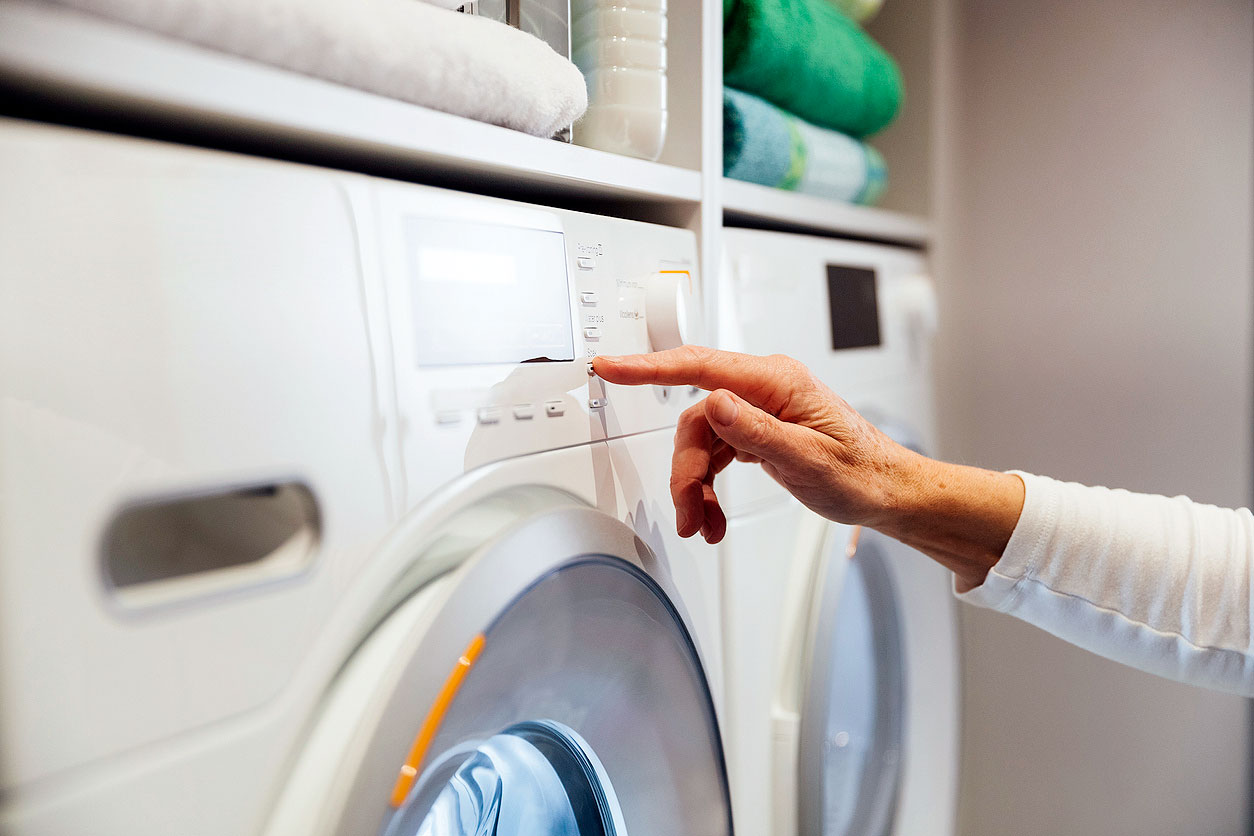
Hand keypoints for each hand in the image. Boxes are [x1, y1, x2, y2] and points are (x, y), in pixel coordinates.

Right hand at [593, 347, 918, 542]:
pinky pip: (716, 453)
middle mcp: (765, 388)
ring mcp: (760, 409)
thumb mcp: (807, 458)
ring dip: (696, 485)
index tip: (611, 366)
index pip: (700, 367)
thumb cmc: (860, 472)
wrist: (886, 491)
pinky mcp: (757, 430)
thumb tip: (714, 403)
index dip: (649, 367)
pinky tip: (713, 514)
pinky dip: (709, 486)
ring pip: (702, 441)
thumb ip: (756, 432)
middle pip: (696, 419)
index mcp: (777, 382)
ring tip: (702, 523)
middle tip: (688, 511)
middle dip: (686, 469)